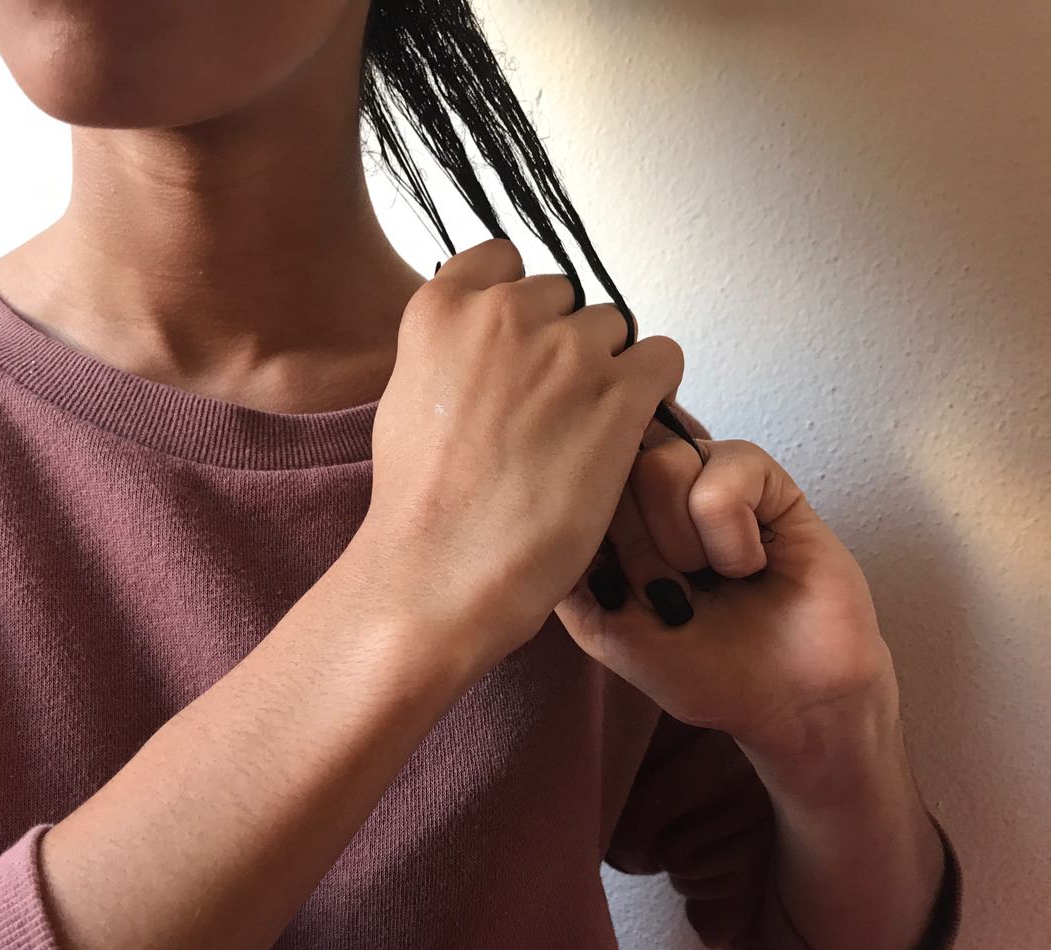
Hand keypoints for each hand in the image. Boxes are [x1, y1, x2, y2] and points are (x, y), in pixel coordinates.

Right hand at [355, 237, 683, 672]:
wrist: (440, 570)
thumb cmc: (418, 502)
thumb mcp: (406, 398)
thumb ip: (450, 351)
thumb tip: (487, 347)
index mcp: (443, 308)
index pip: (503, 259)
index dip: (520, 305)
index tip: (519, 346)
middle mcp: (507, 313)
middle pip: (564, 296)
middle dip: (563, 341)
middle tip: (551, 406)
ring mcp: (567, 352)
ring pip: (615, 327)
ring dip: (609, 367)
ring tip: (585, 429)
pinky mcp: (619, 396)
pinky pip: (663, 358)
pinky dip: (654, 388)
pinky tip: (626, 430)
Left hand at [555, 436, 896, 757]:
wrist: (786, 705)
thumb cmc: (699, 668)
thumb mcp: (606, 628)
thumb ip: (564, 570)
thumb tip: (539, 510)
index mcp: (617, 515)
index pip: (575, 480)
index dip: (592, 538)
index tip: (621, 591)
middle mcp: (659, 486)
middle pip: (614, 465)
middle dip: (636, 547)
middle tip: (671, 593)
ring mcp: (712, 475)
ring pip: (663, 463)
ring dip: (680, 543)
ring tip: (709, 580)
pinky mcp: (769, 481)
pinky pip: (725, 474)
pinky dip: (730, 538)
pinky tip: (751, 567)